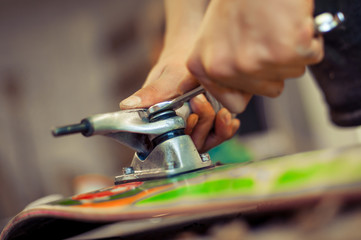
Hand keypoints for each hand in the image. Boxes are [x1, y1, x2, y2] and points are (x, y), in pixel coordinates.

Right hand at [119, 0, 238, 151]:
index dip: (181, 136)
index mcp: (159, 121)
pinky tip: (231, 119)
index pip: (167, 142)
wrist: (193, 56)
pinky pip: (218, 134)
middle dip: (202, 127)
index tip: (190, 118)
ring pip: (206, 141)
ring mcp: (194, 127)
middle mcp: (177, 128)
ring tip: (223, 114)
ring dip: (217, 130)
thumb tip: (126, 105)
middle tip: (203, 102)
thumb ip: (152, 92)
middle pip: (190, 144)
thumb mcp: (166, 76)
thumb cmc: (176, 64)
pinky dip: (226, 128)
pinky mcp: (209, 124)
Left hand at [187, 0, 323, 112]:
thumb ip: (222, 71)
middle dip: (273, 67)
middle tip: (266, 37)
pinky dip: (309, 41)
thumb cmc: (238, 1)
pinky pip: (310, 58)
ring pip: (290, 75)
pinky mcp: (287, 51)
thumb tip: (239, 100)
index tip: (254, 69)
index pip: (235, 104)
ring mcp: (256, 62)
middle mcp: (226, 69)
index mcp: (204, 67)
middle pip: (268, 90)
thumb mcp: (213, 39)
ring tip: (276, 26)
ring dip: (289, 53)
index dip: (250, 87)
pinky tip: (292, 23)